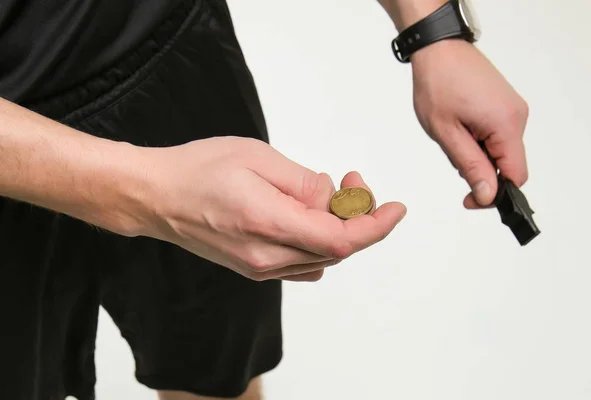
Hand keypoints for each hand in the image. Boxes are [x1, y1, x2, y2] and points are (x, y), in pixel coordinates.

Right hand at [136, 136, 405, 281]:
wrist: (157, 196)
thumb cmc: (199, 170)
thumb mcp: (258, 157)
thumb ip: (303, 183)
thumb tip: (331, 197)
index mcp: (268, 224)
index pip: (341, 240)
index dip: (375, 226)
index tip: (395, 209)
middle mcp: (267, 257)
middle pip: (336, 249)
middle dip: (357, 216)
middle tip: (351, 182)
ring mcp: (260, 267)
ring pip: (321, 256)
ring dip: (337, 227)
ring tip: (326, 193)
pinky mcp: (254, 267)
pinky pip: (302, 260)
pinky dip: (318, 240)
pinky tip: (307, 214)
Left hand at [410, 40, 529, 208]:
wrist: (438, 49)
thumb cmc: (438, 83)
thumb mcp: (446, 133)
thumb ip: (470, 166)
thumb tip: (488, 196)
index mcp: (506, 124)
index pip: (516, 177)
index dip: (495, 194)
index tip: (471, 198)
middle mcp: (517, 116)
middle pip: (509, 165)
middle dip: (481, 170)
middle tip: (453, 156)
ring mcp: (514, 109)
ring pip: (501, 151)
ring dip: (478, 154)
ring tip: (454, 133)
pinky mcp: (505, 105)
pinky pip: (498, 135)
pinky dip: (480, 140)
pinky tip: (462, 127)